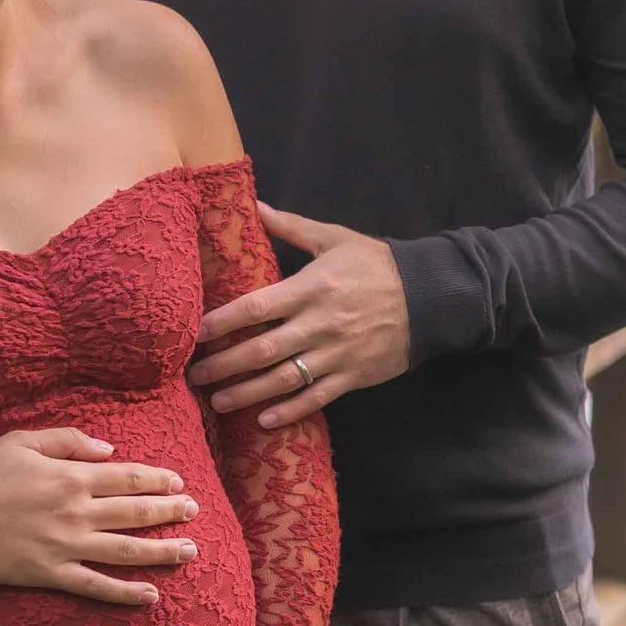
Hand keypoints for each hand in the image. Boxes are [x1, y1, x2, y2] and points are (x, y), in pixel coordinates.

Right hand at [0, 427, 199, 608]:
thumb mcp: (21, 440)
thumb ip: (68, 441)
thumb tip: (109, 449)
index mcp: (70, 477)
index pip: (127, 478)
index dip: (158, 480)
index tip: (179, 483)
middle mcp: (76, 512)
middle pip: (135, 513)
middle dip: (169, 512)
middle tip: (194, 513)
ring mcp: (65, 546)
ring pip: (125, 551)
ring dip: (161, 552)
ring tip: (189, 552)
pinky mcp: (50, 574)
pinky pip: (95, 587)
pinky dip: (124, 593)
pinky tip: (150, 596)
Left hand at [189, 200, 411, 425]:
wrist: (431, 296)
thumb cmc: (377, 264)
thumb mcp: (335, 238)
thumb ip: (291, 227)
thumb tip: (253, 205)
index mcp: (311, 288)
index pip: (257, 307)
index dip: (224, 322)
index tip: (196, 332)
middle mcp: (319, 324)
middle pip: (262, 349)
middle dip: (225, 364)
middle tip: (194, 375)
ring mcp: (336, 354)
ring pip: (283, 379)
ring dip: (247, 393)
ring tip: (218, 401)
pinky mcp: (352, 376)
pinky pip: (316, 397)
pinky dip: (289, 411)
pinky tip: (264, 420)